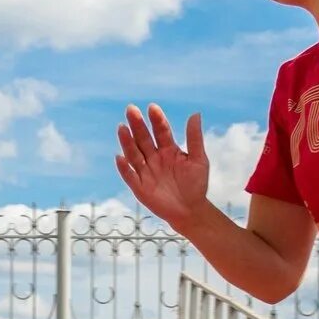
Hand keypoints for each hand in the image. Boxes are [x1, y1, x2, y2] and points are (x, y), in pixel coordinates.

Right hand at [115, 103, 211, 226]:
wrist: (191, 210)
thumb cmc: (196, 184)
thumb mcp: (198, 160)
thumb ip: (194, 139)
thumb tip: (195, 114)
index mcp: (168, 149)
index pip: (161, 131)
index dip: (157, 120)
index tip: (152, 108)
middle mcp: (154, 157)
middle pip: (144, 139)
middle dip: (137, 125)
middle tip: (131, 110)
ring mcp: (146, 171)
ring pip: (134, 154)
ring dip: (127, 142)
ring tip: (122, 128)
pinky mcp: (139, 187)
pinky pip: (130, 176)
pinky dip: (124, 168)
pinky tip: (119, 157)